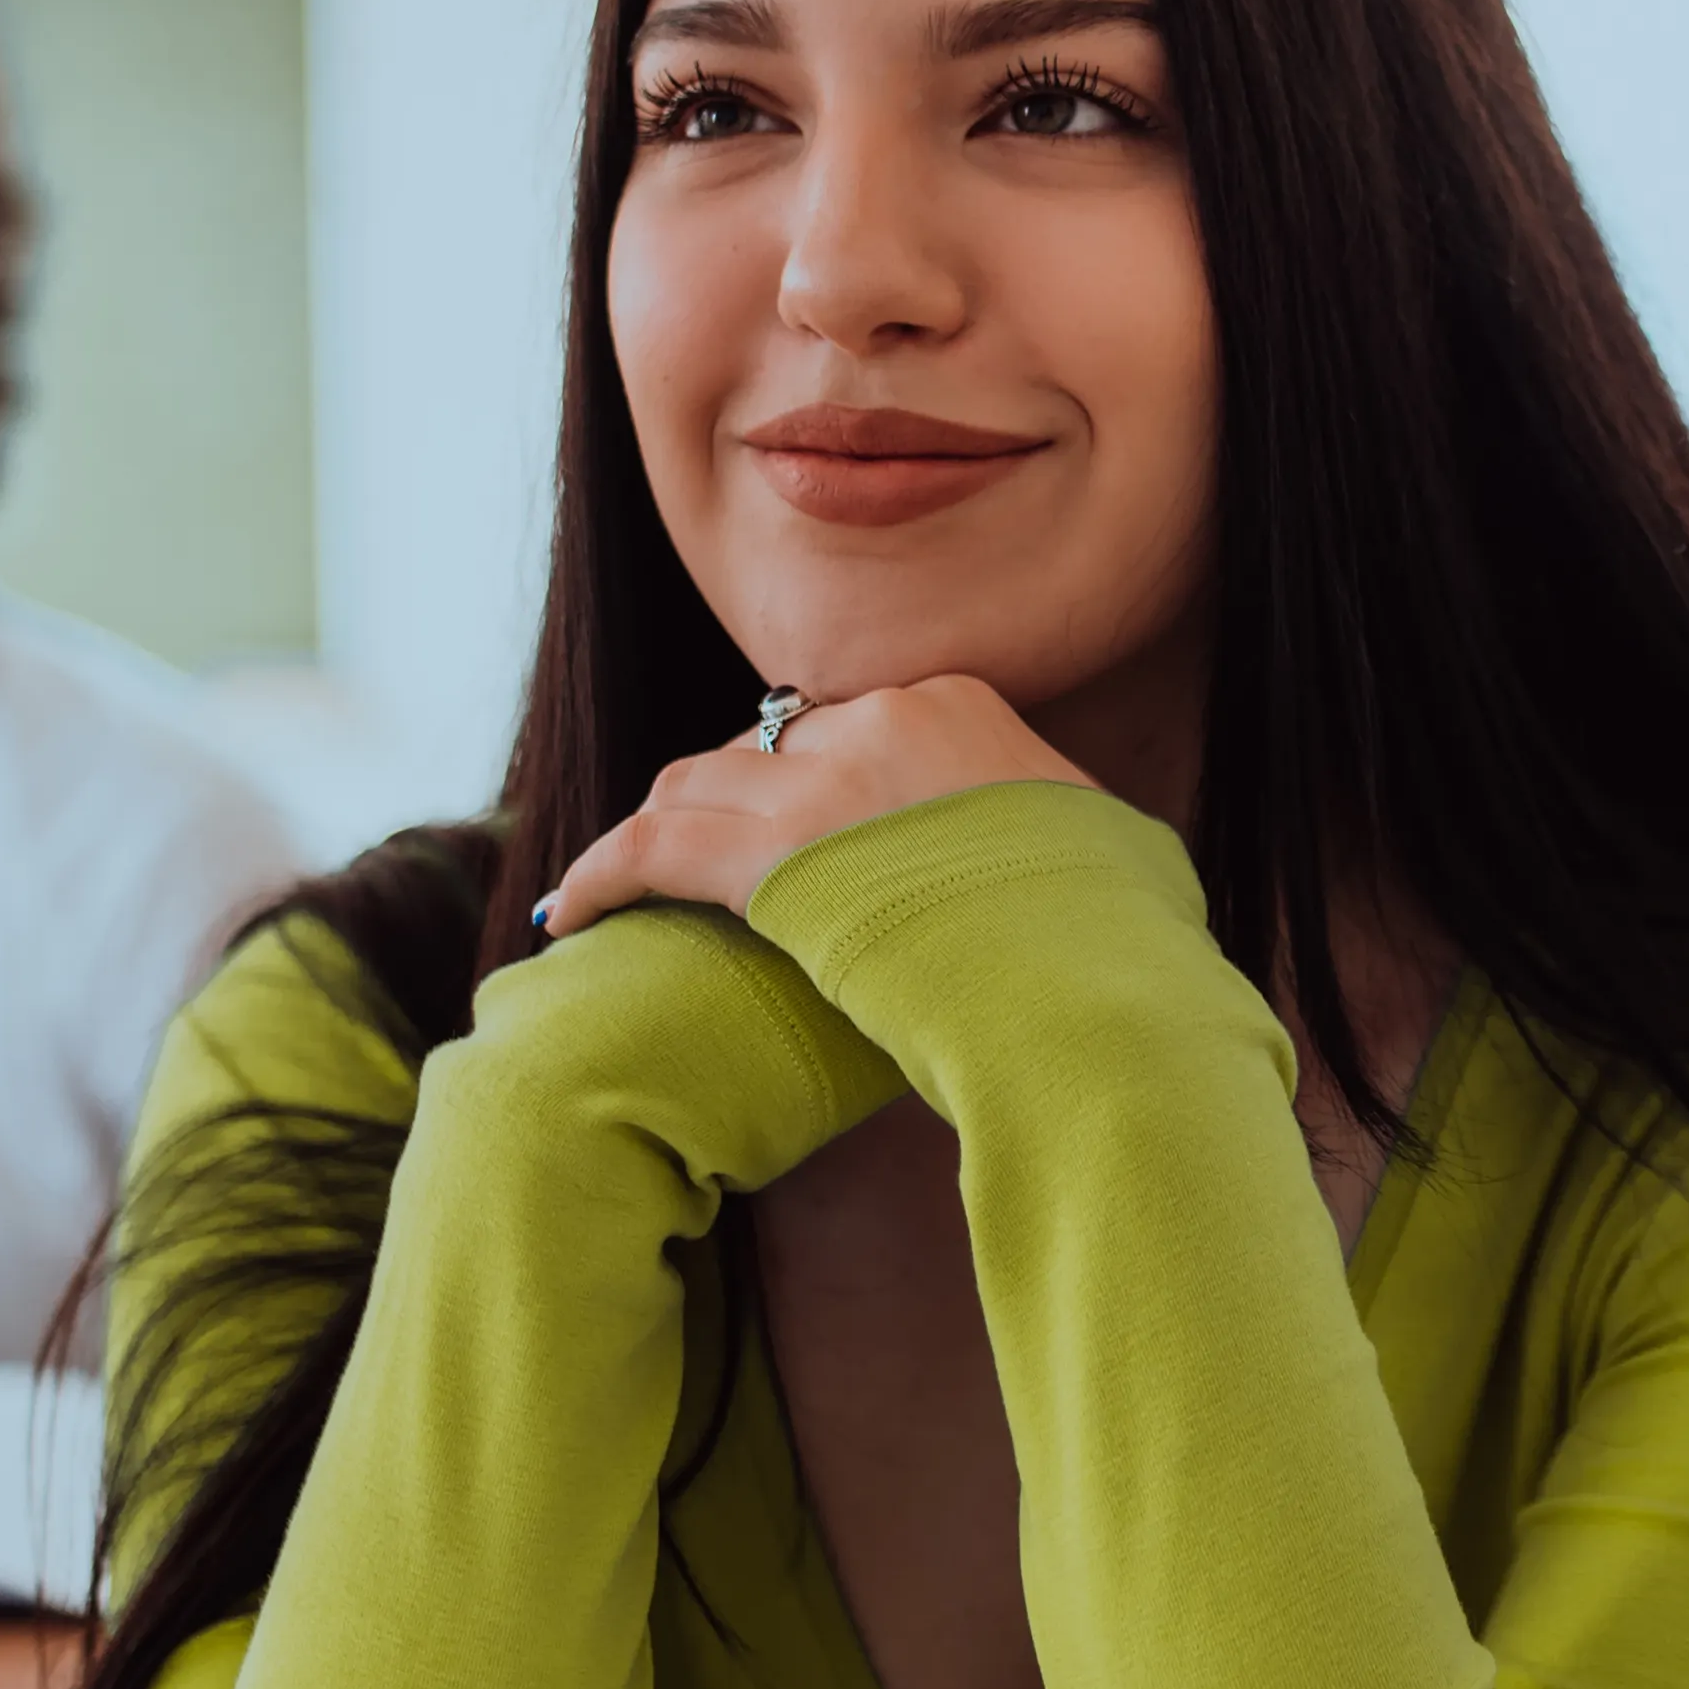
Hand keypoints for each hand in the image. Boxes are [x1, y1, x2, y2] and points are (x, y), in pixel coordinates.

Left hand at [535, 674, 1092, 935]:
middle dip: (729, 804)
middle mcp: (880, 724)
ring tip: (614, 881)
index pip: (850, 727)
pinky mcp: (771, 858)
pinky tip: (568, 915)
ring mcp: (822, 785)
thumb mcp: (1111, 848)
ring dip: (653, 832)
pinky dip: (600, 877)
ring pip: (694, 785)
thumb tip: (1089, 850)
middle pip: (764, 747)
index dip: (809, 782)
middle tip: (705, 866)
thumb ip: (1065, 827)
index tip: (796, 833)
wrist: (1095, 982)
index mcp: (958, 707)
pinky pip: (649, 849)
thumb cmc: (1121, 940)